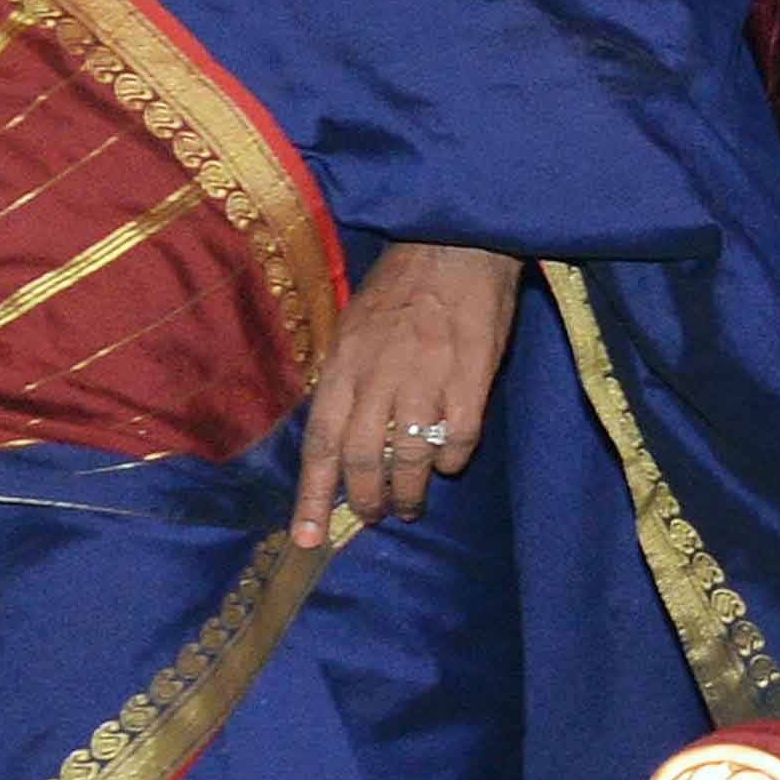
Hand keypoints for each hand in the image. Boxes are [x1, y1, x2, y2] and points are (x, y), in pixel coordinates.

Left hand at [292, 242, 525, 547]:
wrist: (459, 242)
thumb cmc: (403, 285)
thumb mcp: (354, 327)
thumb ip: (346, 380)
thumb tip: (338, 437)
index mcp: (344, 363)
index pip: (319, 442)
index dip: (312, 495)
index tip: (307, 537)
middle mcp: (379, 375)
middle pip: (360, 459)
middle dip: (364, 501)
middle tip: (373, 516)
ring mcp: (427, 377)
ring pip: (408, 457)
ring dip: (408, 492)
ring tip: (411, 504)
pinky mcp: (472, 376)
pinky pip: (458, 437)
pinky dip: (452, 459)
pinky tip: (449, 461)